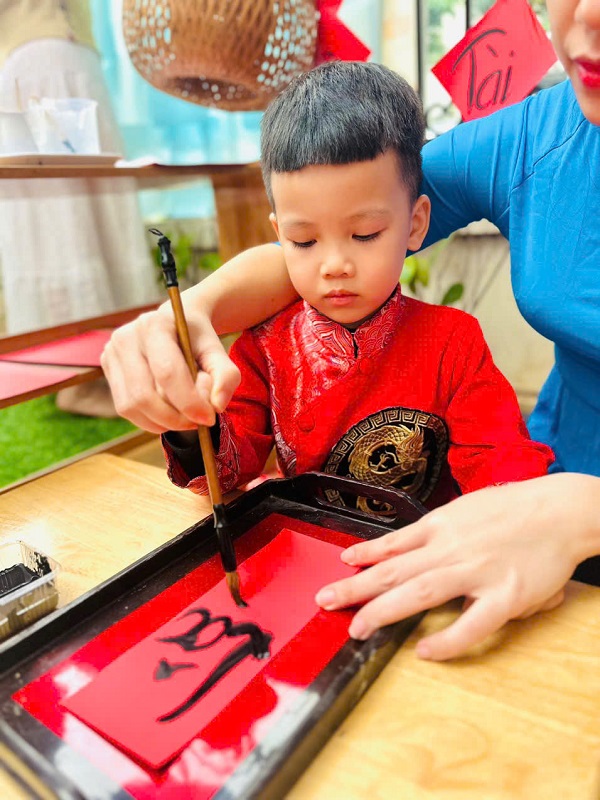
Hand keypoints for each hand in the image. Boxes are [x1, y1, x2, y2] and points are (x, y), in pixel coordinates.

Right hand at [101, 305, 239, 432]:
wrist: (174, 322)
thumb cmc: (196, 338)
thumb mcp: (218, 351)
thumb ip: (225, 376)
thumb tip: (217, 406)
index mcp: (154, 325)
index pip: (167, 372)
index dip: (188, 402)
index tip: (208, 418)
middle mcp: (126, 337)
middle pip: (144, 394)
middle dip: (174, 418)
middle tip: (197, 423)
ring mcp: (111, 352)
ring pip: (131, 406)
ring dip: (161, 422)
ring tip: (184, 418)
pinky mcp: (107, 368)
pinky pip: (125, 408)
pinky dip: (149, 420)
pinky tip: (168, 414)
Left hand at [316, 474, 597, 659]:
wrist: (561, 510)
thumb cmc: (514, 509)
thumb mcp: (466, 508)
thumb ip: (436, 528)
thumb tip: (405, 546)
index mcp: (441, 524)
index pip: (393, 543)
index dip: (364, 555)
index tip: (341, 565)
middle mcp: (451, 547)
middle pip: (393, 569)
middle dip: (356, 586)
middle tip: (326, 600)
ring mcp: (476, 571)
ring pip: (419, 592)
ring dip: (382, 610)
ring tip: (357, 626)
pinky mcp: (504, 595)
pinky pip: (471, 624)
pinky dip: (446, 641)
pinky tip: (424, 652)